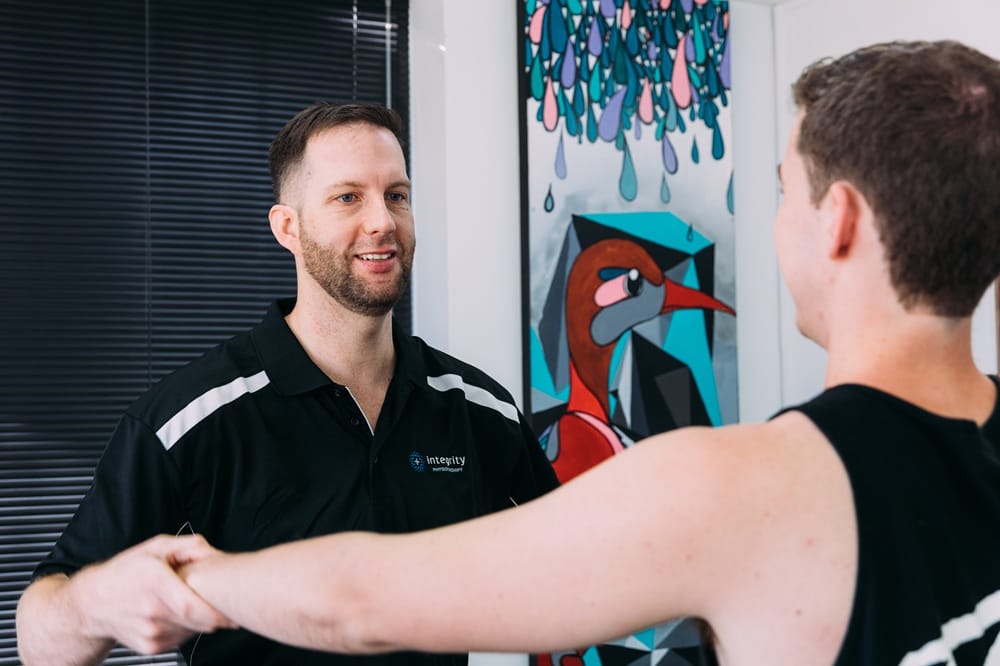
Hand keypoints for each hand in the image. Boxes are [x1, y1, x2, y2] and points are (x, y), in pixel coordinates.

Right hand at [73, 534, 236, 654]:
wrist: (91, 604)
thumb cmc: (124, 573)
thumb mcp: (155, 547)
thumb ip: (189, 545)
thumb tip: (214, 553)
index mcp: (154, 582)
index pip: (191, 607)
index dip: (217, 612)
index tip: (235, 607)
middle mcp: (152, 611)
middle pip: (199, 621)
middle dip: (217, 612)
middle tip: (222, 597)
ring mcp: (151, 632)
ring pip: (194, 630)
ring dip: (201, 618)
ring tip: (188, 600)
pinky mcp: (151, 646)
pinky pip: (183, 637)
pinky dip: (188, 626)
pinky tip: (175, 613)